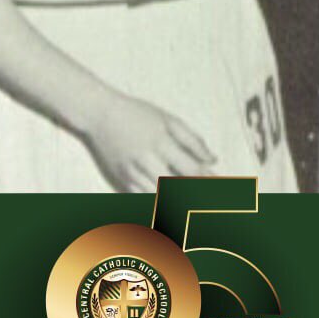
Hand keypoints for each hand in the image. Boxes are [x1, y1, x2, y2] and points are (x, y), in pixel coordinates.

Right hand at [82, 92, 215, 191]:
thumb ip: (193, 140)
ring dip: (173, 198)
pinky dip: (155, 201)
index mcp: (162, 144)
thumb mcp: (169, 120)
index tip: (218, 183)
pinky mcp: (120, 180)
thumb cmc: (138, 114)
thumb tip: (212, 159)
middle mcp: (146, 161)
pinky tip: (166, 198)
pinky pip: (140, 196)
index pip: (190, 168)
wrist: (100, 114)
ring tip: (191, 203)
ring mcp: (131, 173)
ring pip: (157, 196)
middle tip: (207, 198)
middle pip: (174, 186)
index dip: (206, 178)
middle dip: (191, 190)